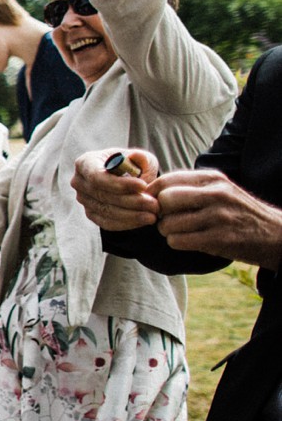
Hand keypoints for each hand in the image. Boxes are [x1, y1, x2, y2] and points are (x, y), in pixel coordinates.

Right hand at [70, 148, 162, 231]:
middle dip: (131, 201)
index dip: (119, 183)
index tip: (144, 186)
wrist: (129, 180)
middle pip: (102, 195)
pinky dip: (127, 223)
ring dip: (132, 214)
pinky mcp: (90, 214)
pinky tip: (144, 220)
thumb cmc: (133, 165)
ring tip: (153, 214)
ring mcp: (83, 199)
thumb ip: (140, 158)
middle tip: (154, 204)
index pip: (97, 176)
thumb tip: (136, 157)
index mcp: (85, 163)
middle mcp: (79, 182)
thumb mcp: (140, 158)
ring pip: (106, 211)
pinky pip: (106, 222)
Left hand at [153, 169, 281, 267]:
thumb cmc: (236, 211)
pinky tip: (188, 241)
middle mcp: (216, 194)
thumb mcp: (219, 189)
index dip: (153, 194)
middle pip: (164, 200)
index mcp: (213, 178)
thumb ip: (190, 186)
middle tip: (168, 219)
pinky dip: (176, 242)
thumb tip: (150, 190)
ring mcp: (218, 217)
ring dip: (167, 231)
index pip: (167, 180)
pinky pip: (178, 241)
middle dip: (160, 212)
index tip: (154, 203)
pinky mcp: (219, 239)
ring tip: (181, 231)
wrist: (273, 233)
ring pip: (168, 223)